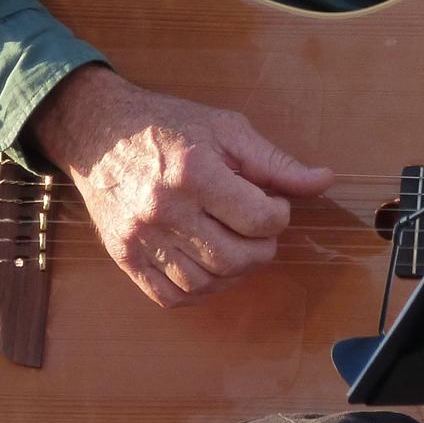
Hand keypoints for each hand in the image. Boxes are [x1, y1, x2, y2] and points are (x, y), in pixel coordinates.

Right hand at [28, 64, 334, 306]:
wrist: (98, 132)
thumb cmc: (168, 125)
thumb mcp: (227, 130)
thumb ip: (276, 162)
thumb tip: (325, 180)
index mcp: (195, 172)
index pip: (260, 219)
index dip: (280, 215)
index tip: (273, 204)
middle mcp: (165, 210)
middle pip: (235, 258)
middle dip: (262, 249)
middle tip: (260, 230)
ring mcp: (141, 239)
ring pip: (205, 283)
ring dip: (234, 273)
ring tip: (237, 246)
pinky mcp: (124, 258)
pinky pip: (170, 297)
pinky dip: (199, 290)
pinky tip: (208, 266)